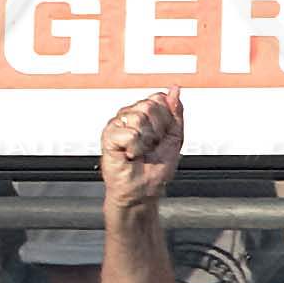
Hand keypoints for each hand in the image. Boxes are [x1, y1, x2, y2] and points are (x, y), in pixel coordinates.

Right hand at [101, 86, 183, 206]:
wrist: (142, 192)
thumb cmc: (155, 170)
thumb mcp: (174, 138)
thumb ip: (175, 113)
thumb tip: (175, 90)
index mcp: (145, 113)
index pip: (159, 98)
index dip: (166, 120)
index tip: (162, 137)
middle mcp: (129, 115)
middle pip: (150, 105)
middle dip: (158, 130)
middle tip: (151, 146)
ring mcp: (118, 124)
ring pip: (139, 116)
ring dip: (146, 140)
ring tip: (140, 151)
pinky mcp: (108, 136)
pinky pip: (130, 133)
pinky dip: (135, 148)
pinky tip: (130, 155)